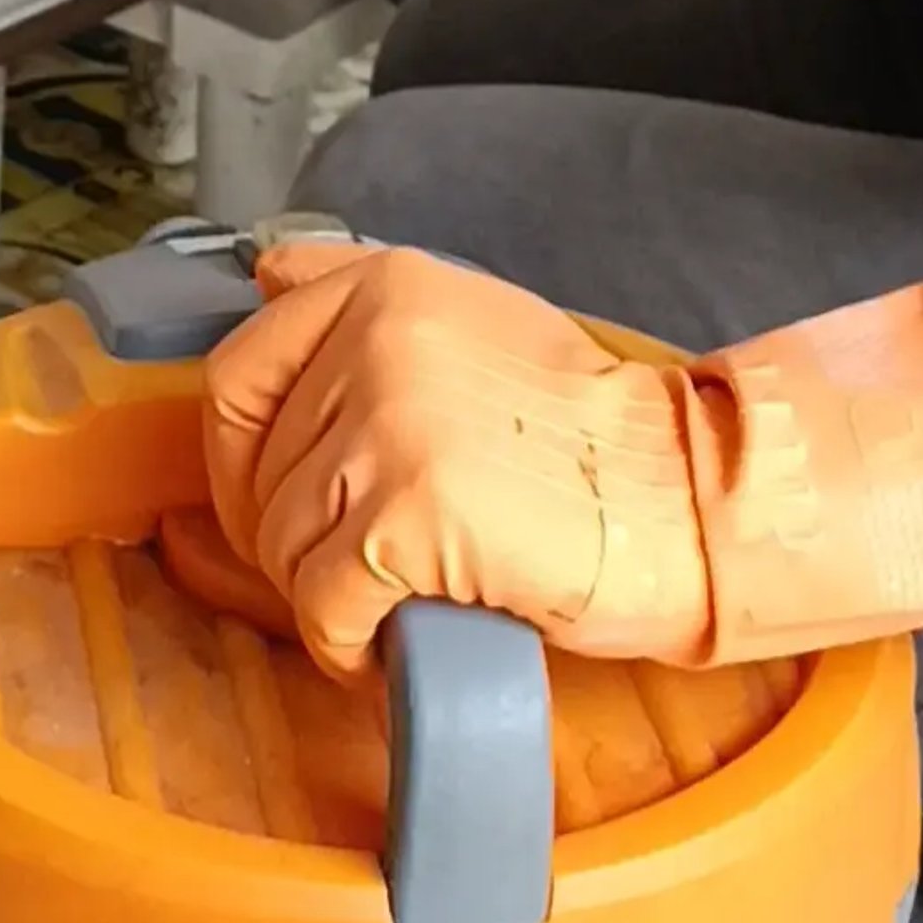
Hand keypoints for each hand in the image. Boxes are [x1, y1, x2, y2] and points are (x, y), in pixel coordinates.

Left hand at [201, 239, 713, 677]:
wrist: (683, 503)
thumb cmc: (587, 436)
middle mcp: (377, 341)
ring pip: (285, 548)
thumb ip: (363, 294)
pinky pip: (323, 607)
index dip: (240, 461)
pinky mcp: (405, 517)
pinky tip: (396, 644)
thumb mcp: (472, 322)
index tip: (275, 505)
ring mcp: (388, 427)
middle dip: (296, 543)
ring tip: (399, 603)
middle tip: (363, 573)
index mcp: (387, 288)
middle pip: (259, 476)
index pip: (240, 373)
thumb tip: (263, 274)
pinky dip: (349, 647)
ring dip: (329, 599)